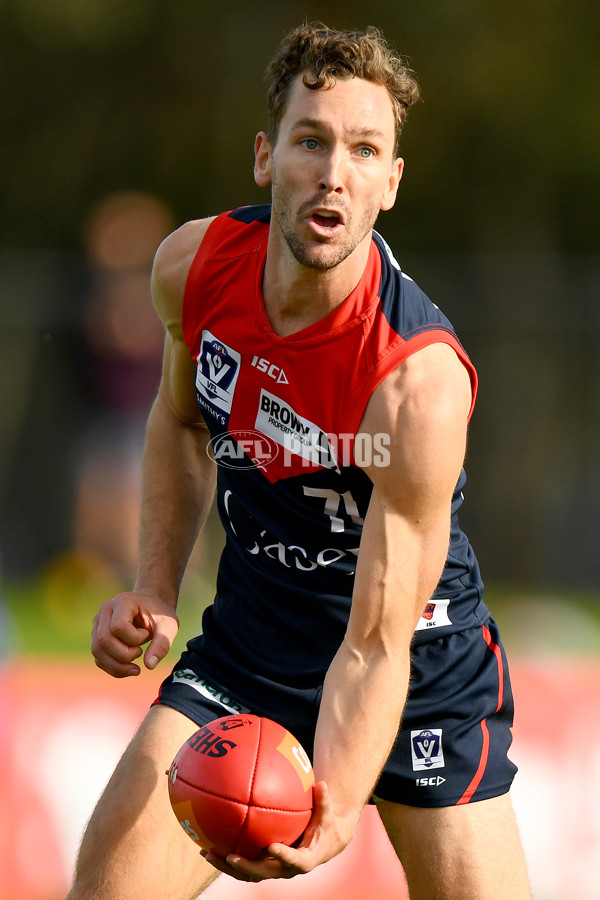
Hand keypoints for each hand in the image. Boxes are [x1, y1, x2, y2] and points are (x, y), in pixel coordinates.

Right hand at [91, 591, 178, 677]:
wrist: (152, 608)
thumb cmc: (160, 615)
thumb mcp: (168, 626)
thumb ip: (162, 644)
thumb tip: (149, 665)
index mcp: (123, 601)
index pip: (118, 626)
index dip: (134, 638)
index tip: (146, 634)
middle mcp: (106, 610)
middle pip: (104, 640)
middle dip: (124, 655)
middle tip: (140, 652)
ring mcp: (98, 622)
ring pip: (97, 651)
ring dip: (117, 665)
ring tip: (135, 667)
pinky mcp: (97, 635)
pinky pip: (98, 657)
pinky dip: (113, 668)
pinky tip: (128, 667)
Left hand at [200, 781, 357, 881]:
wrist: (325, 843)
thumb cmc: (327, 826)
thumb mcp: (328, 815)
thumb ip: (324, 801)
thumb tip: (322, 782)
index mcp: (305, 860)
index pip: (294, 861)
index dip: (282, 855)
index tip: (271, 846)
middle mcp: (285, 868)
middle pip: (262, 873)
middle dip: (244, 867)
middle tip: (229, 856)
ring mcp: (272, 867)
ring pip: (247, 873)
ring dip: (227, 866)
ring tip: (207, 853)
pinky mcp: (263, 863)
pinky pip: (244, 861)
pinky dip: (226, 856)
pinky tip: (208, 843)